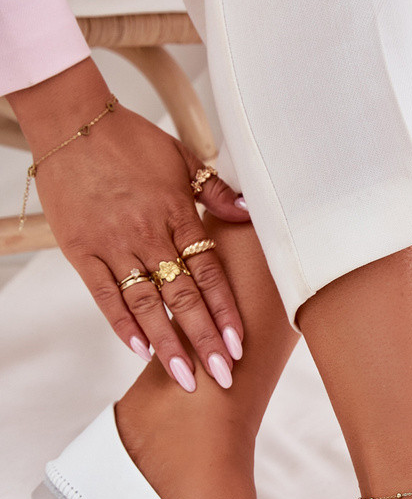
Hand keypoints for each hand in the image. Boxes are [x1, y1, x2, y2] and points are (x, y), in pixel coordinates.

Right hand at [8, 58, 248, 389]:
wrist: (73, 121)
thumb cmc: (129, 139)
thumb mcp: (182, 158)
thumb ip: (216, 192)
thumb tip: (250, 214)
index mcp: (177, 213)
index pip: (208, 272)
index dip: (224, 310)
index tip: (239, 344)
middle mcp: (148, 234)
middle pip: (182, 296)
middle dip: (203, 339)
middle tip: (221, 376)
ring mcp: (114, 244)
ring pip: (146, 303)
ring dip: (167, 344)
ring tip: (185, 377)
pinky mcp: (82, 250)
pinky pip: (105, 295)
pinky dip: (122, 324)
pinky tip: (140, 351)